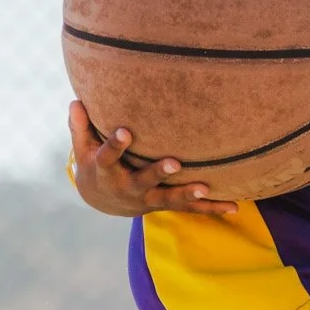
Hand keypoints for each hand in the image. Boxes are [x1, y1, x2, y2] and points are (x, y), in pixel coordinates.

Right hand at [67, 100, 236, 217]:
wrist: (102, 201)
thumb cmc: (95, 165)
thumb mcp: (83, 147)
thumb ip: (81, 126)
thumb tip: (76, 101)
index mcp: (107, 171)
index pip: (109, 157)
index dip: (116, 144)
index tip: (125, 131)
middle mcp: (129, 187)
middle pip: (144, 180)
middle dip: (158, 172)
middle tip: (175, 162)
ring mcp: (148, 198)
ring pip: (169, 198)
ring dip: (188, 194)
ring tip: (205, 188)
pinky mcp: (164, 204)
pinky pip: (189, 208)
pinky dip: (210, 208)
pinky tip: (234, 207)